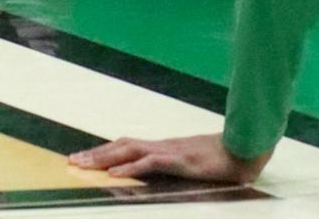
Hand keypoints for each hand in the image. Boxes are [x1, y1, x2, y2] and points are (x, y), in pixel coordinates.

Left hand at [68, 134, 268, 183]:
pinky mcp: (180, 160)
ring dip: (104, 158)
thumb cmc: (223, 158)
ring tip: (84, 165)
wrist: (246, 149)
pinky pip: (150, 163)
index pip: (128, 146)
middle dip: (96, 153)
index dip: (105, 150)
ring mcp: (170, 151)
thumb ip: (177, 166)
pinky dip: (131, 166)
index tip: (84, 157)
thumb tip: (162, 172)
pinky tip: (116, 173)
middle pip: (122, 145)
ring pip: (130, 150)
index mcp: (164, 147)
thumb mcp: (193, 165)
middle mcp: (163, 145)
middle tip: (72, 161)